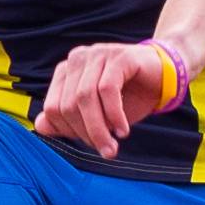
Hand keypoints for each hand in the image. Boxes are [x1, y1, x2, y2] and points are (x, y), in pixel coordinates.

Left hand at [35, 36, 185, 152]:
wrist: (164, 76)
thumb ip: (68, 121)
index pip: (53, 107)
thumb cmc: (129, 96)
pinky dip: (114, 115)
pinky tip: (123, 130)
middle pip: (68, 105)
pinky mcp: (119, 56)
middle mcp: (78, 59)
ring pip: (85, 98)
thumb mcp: (97, 115)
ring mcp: (98, 54)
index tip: (91, 145)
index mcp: (67, 71)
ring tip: (113, 146)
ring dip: (99, 129)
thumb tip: (40, 126)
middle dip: (85, 134)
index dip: (69, 132)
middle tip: (105, 150)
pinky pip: (107, 90)